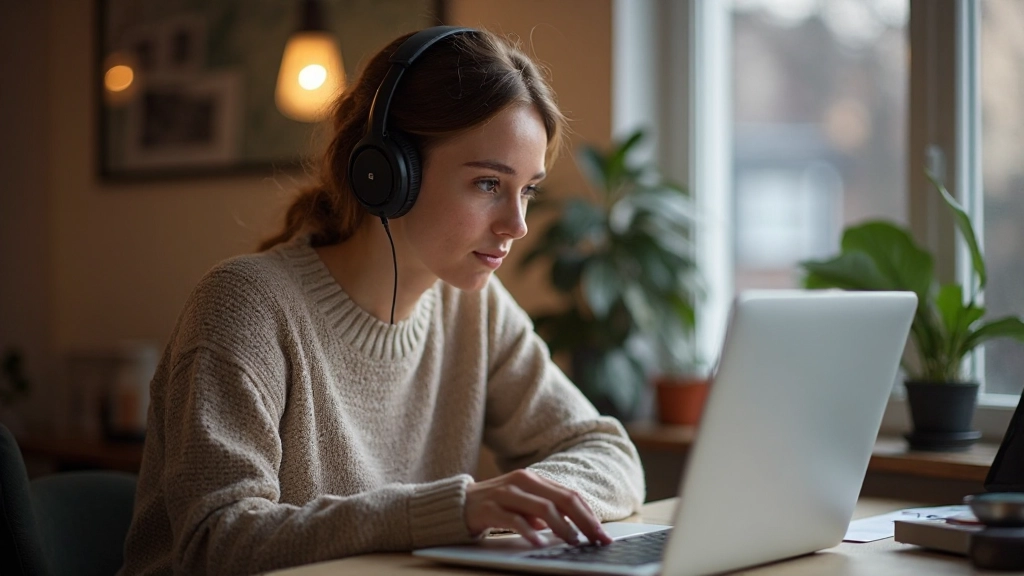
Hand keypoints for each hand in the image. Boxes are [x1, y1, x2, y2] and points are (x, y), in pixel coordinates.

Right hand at [464, 469, 612, 546]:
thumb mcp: (524, 505)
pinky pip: (514, 520)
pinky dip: (530, 533)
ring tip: (573, 542)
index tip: (603, 534)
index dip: (589, 515)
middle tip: (597, 539)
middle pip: (563, 499)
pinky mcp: (490, 508)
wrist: (458, 504)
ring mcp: (506, 494)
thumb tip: (575, 528)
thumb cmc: (496, 506)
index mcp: (534, 479)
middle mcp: (522, 481)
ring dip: (562, 527)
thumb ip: (546, 511)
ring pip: (543, 508)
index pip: (570, 495)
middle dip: (585, 521)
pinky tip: (540, 544)